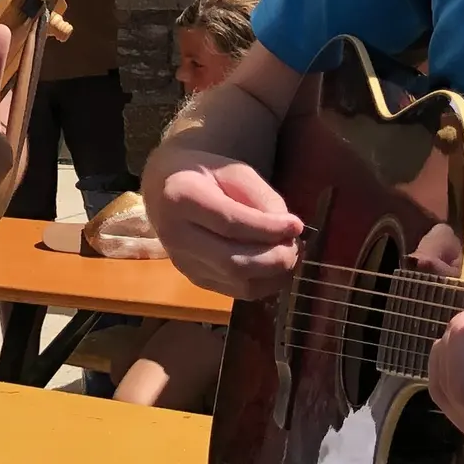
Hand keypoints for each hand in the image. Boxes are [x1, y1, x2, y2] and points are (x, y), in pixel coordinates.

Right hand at [147, 152, 301, 296]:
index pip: (230, 223)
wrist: (167, 187)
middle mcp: (176, 236)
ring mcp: (183, 262)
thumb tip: (289, 232)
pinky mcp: (193, 279)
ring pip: (238, 283)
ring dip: (273, 274)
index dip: (268, 229)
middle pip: (233, 262)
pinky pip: (237, 291)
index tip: (296, 225)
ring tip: (286, 253)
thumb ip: (262, 199)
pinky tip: (271, 264)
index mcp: (182, 198)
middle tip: (295, 244)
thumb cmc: (206, 174)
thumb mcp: (234, 171)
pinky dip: (263, 282)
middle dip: (274, 258)